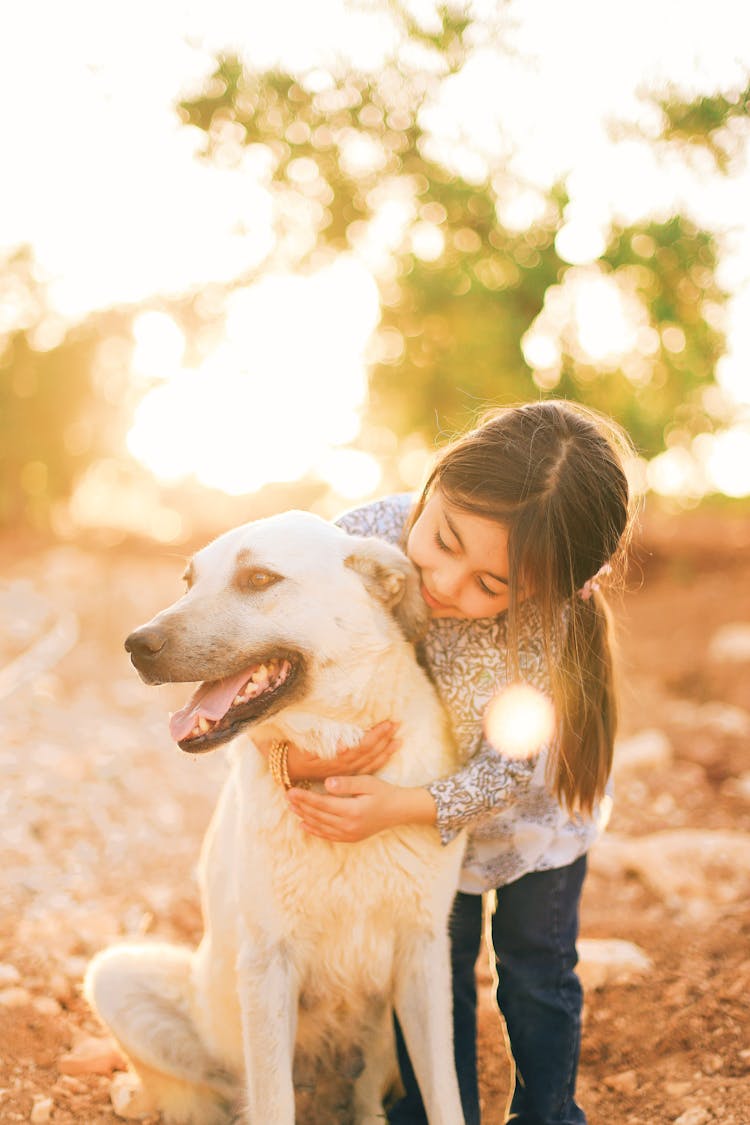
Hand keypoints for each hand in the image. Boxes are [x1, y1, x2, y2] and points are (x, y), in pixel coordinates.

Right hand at [255, 721, 400, 783]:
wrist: (286, 768)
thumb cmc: (294, 751)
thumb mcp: (304, 745)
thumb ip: (321, 743)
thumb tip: (344, 745)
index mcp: (336, 758)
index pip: (362, 746)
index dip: (377, 735)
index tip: (388, 723)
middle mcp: (344, 767)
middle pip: (369, 753)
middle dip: (385, 739)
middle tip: (398, 724)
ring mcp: (345, 772)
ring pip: (370, 762)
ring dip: (385, 750)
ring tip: (398, 739)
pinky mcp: (345, 774)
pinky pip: (366, 768)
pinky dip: (378, 760)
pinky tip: (387, 753)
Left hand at [286, 775, 436, 842]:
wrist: (399, 810)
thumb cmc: (383, 792)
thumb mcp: (367, 782)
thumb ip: (347, 784)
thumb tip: (327, 783)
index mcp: (352, 811)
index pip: (321, 804)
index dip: (304, 798)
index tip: (291, 791)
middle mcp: (349, 826)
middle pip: (318, 816)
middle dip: (301, 806)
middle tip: (286, 796)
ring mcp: (349, 834)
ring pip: (320, 826)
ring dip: (304, 817)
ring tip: (291, 808)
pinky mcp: (351, 838)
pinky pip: (328, 835)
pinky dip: (314, 830)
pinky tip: (304, 825)